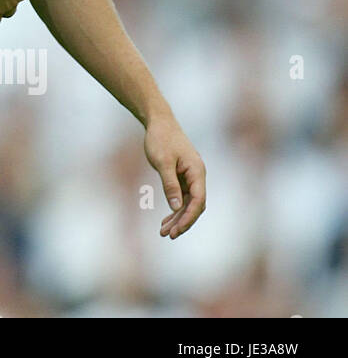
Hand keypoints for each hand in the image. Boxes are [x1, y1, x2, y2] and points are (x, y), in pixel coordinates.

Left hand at [144, 116, 205, 238]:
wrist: (159, 122)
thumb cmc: (161, 138)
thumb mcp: (162, 162)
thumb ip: (170, 184)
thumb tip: (176, 207)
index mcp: (197, 172)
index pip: (198, 201)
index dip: (189, 217)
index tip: (177, 229)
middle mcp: (197, 176)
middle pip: (194, 205)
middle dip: (182, 221)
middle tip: (168, 235)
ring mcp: (190, 177)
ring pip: (187, 203)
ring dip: (177, 218)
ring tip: (164, 232)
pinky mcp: (182, 177)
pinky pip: (181, 197)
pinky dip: (174, 208)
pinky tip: (166, 219)